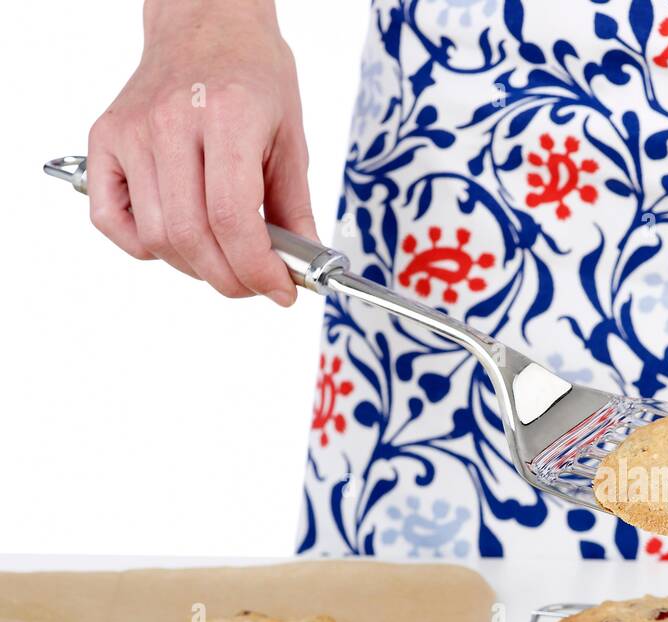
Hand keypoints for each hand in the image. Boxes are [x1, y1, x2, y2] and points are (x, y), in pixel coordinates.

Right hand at [87, 0, 314, 304]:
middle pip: (191, 236)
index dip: (258, 270)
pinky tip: (177, 240)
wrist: (207, 24)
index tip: (281, 290)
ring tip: (224, 261)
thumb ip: (296, 208)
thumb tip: (303, 267)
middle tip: (256, 284)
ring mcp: (131, 131)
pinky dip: (143, 246)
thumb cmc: (252, 74)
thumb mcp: (291, 138)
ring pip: (155, 237)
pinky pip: (111, 220)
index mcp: (225, 117)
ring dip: (194, 268)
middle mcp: (170, 123)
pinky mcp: (105, 139)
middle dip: (231, 279)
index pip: (232, 219)